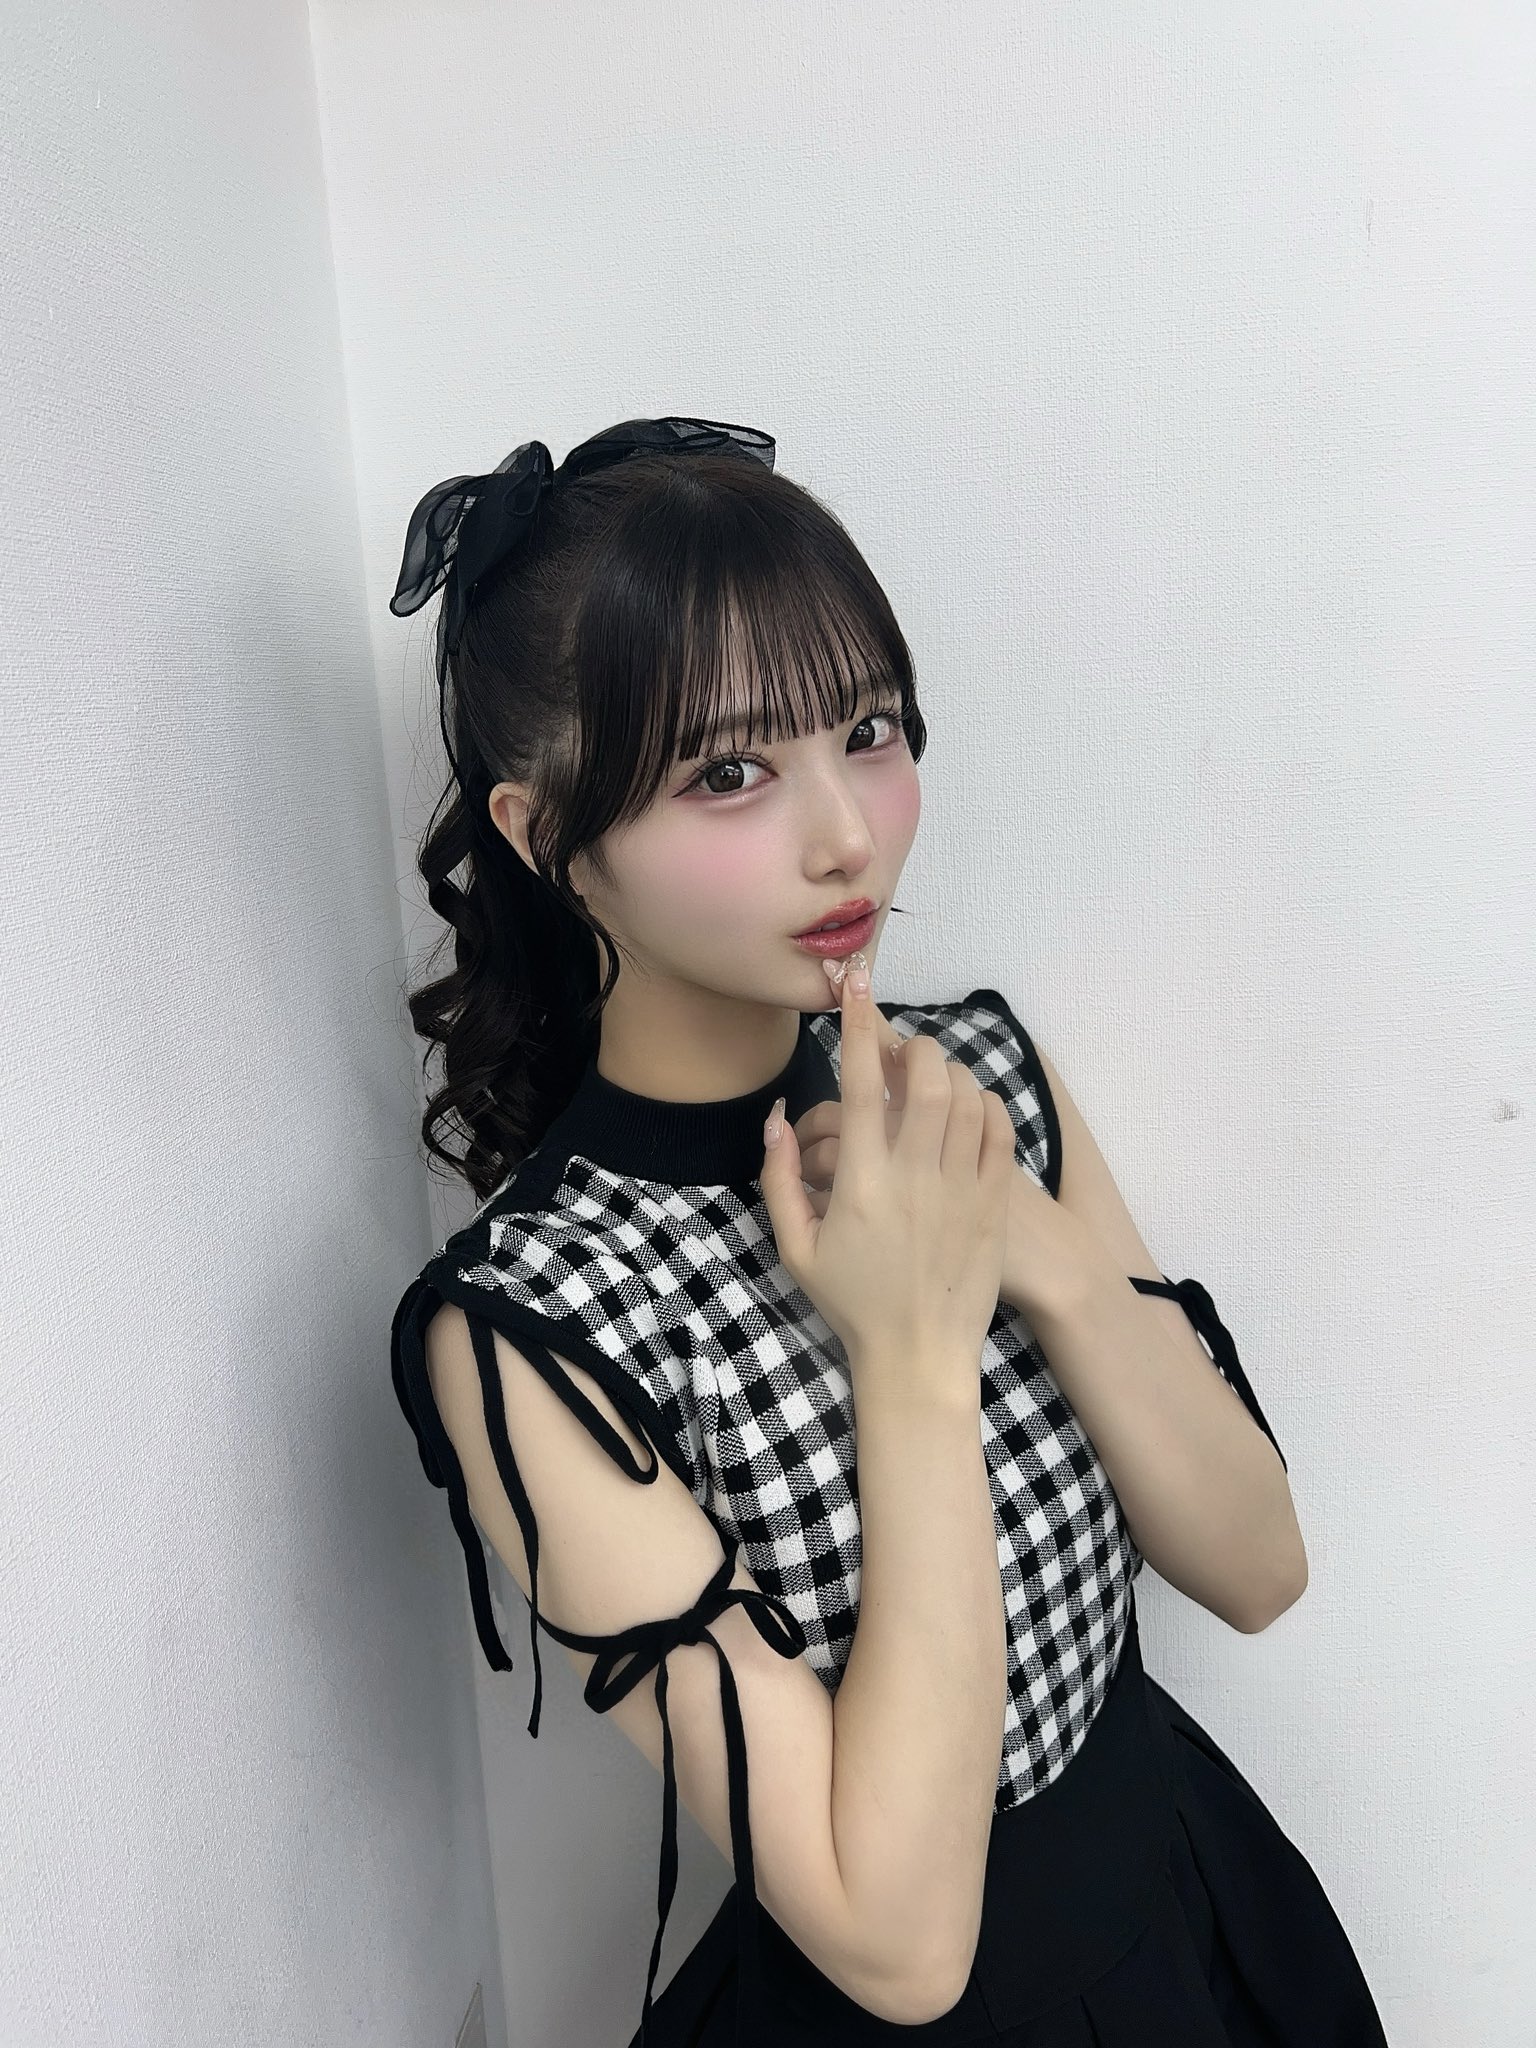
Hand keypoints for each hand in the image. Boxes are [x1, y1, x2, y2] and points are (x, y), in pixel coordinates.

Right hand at [757, 956, 1015, 1375]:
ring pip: (968, 1097)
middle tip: (902, 1052)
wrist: (919, 1357)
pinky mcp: (994, 1203)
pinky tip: (969, 1109)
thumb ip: (778, 1179)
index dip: (859, 1023)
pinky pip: (999, 1131)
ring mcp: (962, 1189)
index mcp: (861, 1183)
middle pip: (928, 1077)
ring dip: (950, 1072)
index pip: (863, 1082)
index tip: (855, 982)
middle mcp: (915, 1177)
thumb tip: (776, 1119)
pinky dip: (986, 1104)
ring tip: (933, 1081)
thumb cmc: (851, 1303)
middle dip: (915, 1046)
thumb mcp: (795, 1248)